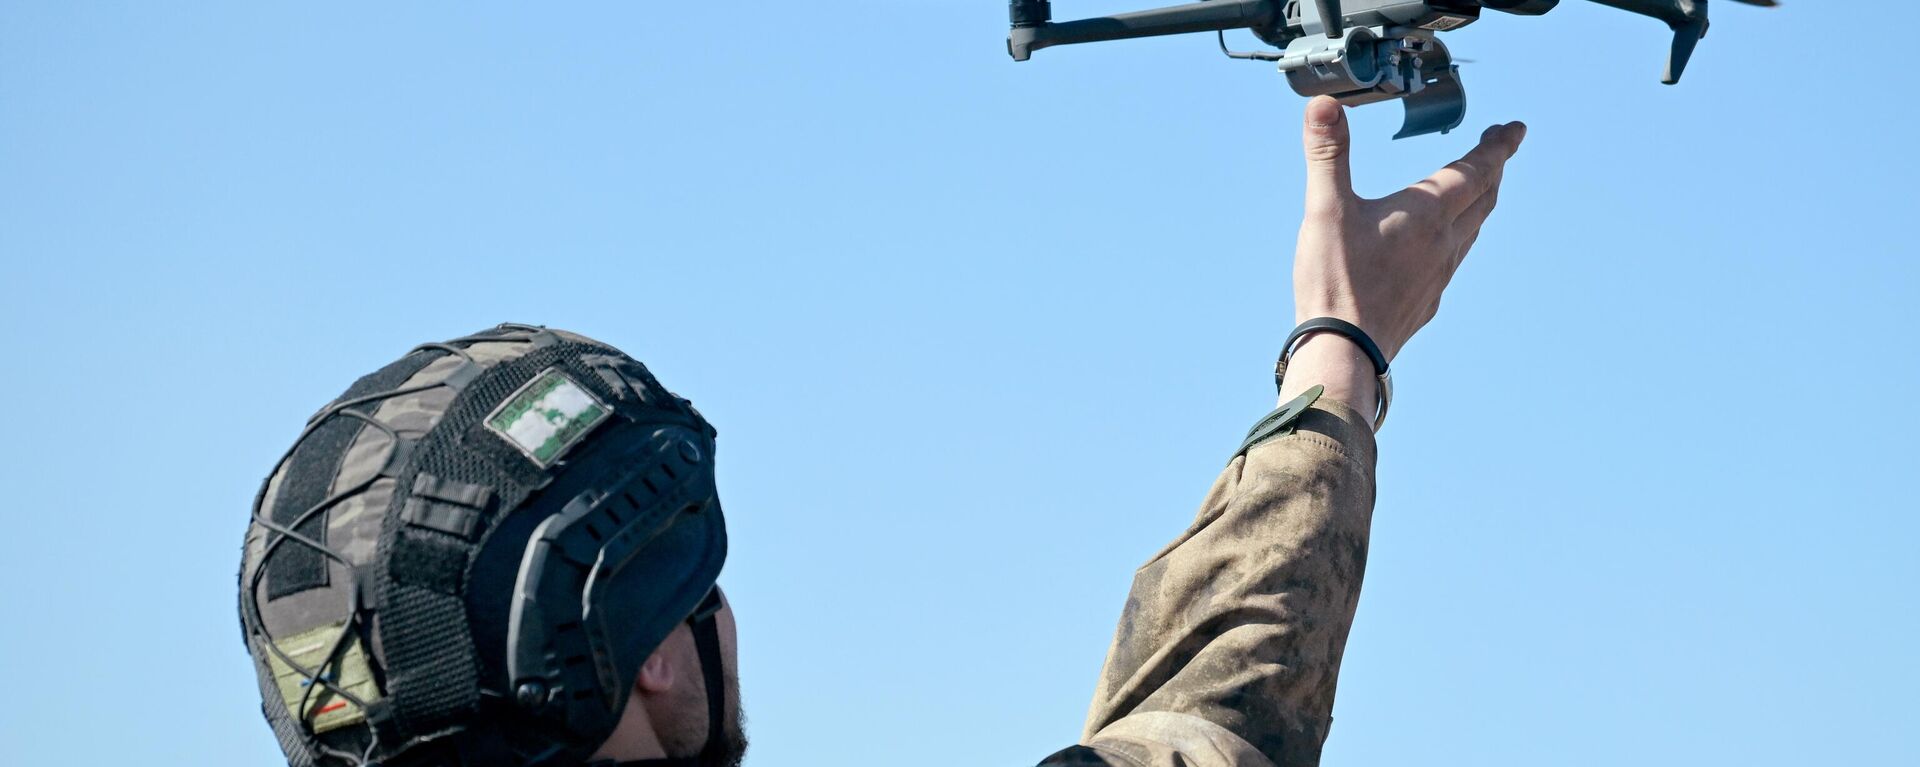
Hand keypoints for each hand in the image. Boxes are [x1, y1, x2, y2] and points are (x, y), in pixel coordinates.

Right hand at [1279, 96, 1526, 420]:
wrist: (1344, 350)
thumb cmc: (1336, 279)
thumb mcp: (1325, 209)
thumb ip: (1328, 155)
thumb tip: (1323, 104)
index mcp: (1427, 213)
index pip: (1476, 169)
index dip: (1498, 145)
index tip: (1517, 128)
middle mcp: (1444, 242)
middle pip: (1484, 198)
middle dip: (1493, 168)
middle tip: (1499, 148)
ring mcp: (1439, 275)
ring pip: (1472, 231)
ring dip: (1481, 203)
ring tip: (1477, 191)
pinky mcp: (1426, 302)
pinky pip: (1454, 261)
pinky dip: (1459, 239)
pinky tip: (1442, 248)